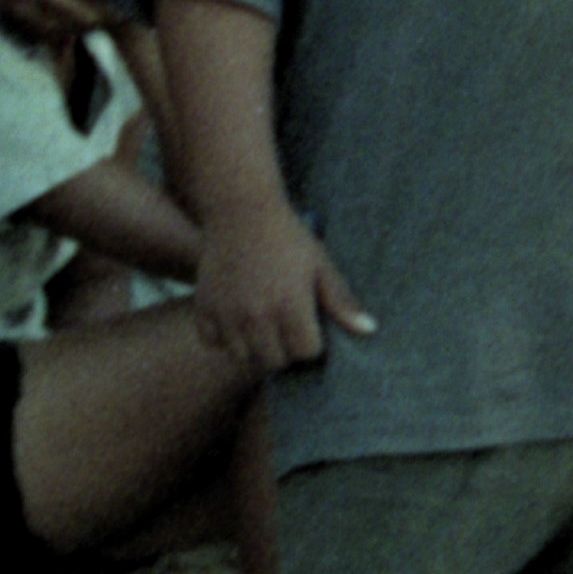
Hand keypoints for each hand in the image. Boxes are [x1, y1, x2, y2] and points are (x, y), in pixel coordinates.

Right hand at [193, 208, 368, 372]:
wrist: (241, 211)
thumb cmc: (288, 238)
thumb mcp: (321, 267)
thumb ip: (342, 302)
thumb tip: (369, 330)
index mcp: (291, 307)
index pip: (306, 353)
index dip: (313, 344)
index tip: (311, 328)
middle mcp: (256, 315)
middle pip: (274, 362)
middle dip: (286, 352)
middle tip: (288, 330)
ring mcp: (227, 313)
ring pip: (242, 356)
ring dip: (255, 349)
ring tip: (264, 327)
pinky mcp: (203, 306)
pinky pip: (212, 342)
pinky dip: (224, 338)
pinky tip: (238, 322)